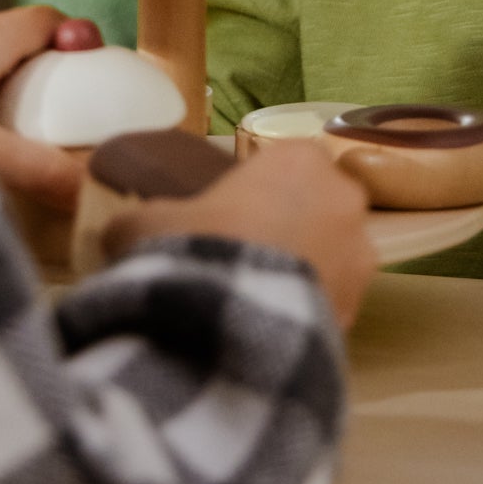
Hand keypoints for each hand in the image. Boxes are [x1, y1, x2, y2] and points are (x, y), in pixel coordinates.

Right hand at [101, 140, 374, 329]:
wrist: (228, 326)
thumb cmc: (196, 249)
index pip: (291, 158)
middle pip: (320, 203)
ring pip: (333, 253)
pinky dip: (307, 308)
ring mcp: (359, 256)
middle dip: (293, 223)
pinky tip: (269, 326)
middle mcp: (343, 199)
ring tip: (256, 295)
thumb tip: (123, 230)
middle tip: (247, 251)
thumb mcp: (146, 223)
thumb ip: (143, 217)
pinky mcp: (358, 308)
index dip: (264, 183)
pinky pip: (331, 299)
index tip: (236, 208)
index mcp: (300, 159)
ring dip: (305, 267)